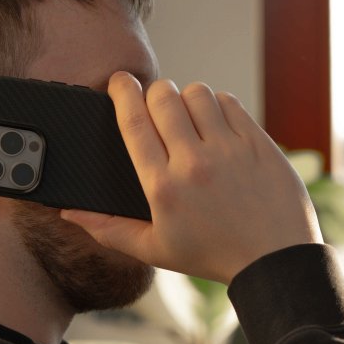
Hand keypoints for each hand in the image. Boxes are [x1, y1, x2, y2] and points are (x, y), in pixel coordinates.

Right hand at [61, 73, 322, 284]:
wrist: (275, 263)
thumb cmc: (212, 256)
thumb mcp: (154, 249)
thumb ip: (108, 229)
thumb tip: (68, 214)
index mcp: (163, 187)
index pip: (133, 122)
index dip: (122, 92)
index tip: (119, 80)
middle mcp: (194, 163)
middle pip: (163, 97)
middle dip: (154, 92)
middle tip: (155, 103)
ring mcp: (230, 150)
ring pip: (197, 93)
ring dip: (187, 98)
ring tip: (189, 117)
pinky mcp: (258, 143)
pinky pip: (230, 102)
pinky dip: (218, 106)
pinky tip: (217, 125)